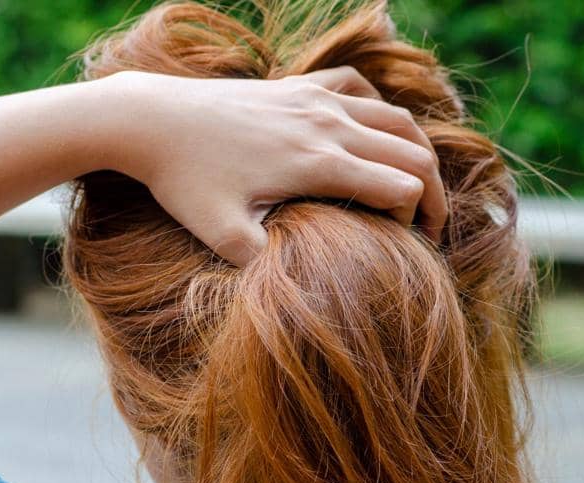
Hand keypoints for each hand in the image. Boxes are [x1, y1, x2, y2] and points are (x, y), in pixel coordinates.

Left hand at [102, 67, 446, 265]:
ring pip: (397, 119)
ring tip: (418, 189)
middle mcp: (328, 124)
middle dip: (433, 196)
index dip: (414, 222)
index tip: (399, 246)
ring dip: (417, 154)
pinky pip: (360, 88)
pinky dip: (379, 112)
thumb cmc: (183, 181)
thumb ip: (265, 265)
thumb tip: (303, 296)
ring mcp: (316, 97)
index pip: (403, 188)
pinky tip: (371, 137)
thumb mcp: (221, 235)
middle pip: (415, 153)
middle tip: (429, 231)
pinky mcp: (300, 84)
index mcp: (319, 162)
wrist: (149, 120)